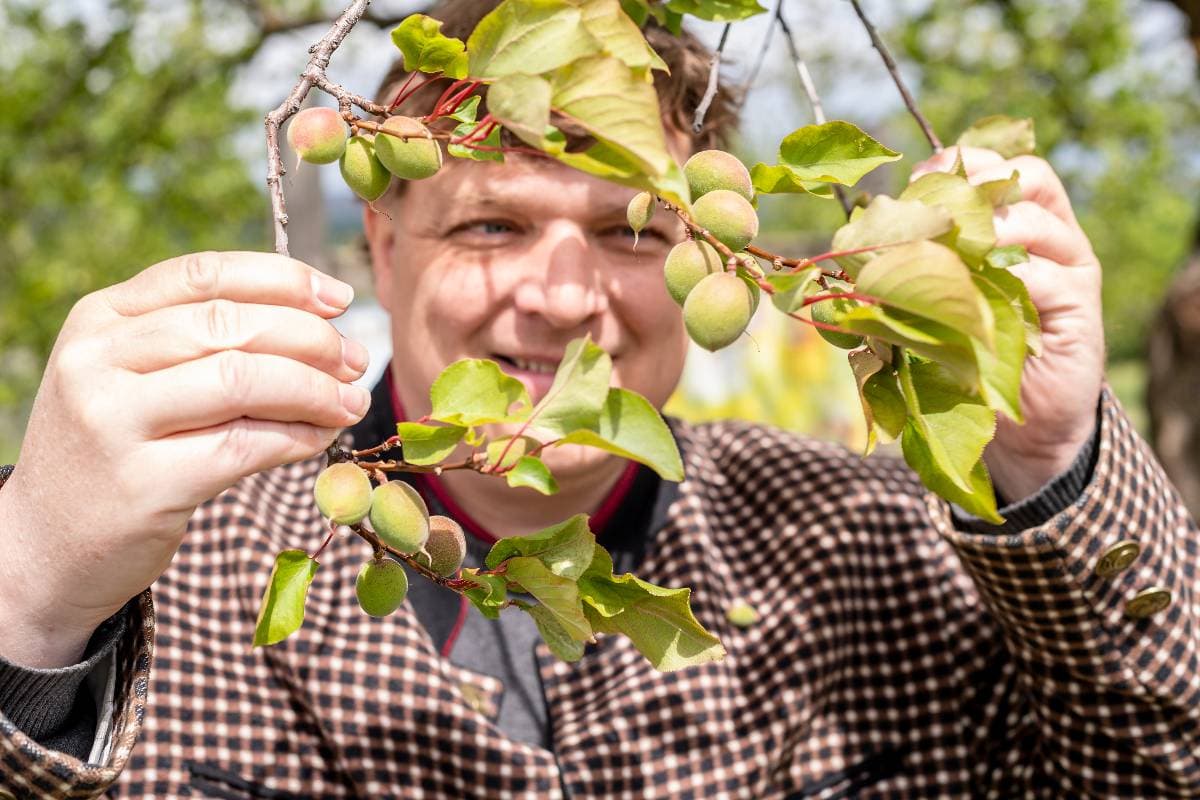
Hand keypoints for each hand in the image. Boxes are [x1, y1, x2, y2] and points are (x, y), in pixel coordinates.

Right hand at [0, 252, 371, 667]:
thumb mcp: (133, 378)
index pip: (204, 276)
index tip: (338, 298)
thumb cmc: (114, 452)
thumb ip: (203, 343)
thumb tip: (321, 324)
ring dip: (314, 390)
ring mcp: (114, 422)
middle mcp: (97, 361)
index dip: (283, 280)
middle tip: (354, 360)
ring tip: (350, 401)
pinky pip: (243, 446)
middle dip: (311, 338)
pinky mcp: (143, 484)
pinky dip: (296, 438)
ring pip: (242, 381)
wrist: (43, 547)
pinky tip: (320, 439)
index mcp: (100, 319)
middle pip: (230, 325)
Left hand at [911, 146, 1104, 502]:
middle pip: (1026, 177)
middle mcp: (1051, 235)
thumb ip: (909, 275)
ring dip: (986, 230)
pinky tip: (974, 298)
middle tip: (936, 208)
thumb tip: (844, 255)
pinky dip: (1007, 280)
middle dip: (976, 184)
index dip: (960, 163)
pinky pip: (1045, 276)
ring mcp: (1070, 265)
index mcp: (1017, 224)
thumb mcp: (935, 309)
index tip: (919, 175)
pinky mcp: (1080, 303)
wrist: (1025, 422)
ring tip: (951, 252)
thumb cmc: (972, 358)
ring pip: (1034, 220)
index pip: (999, 169)